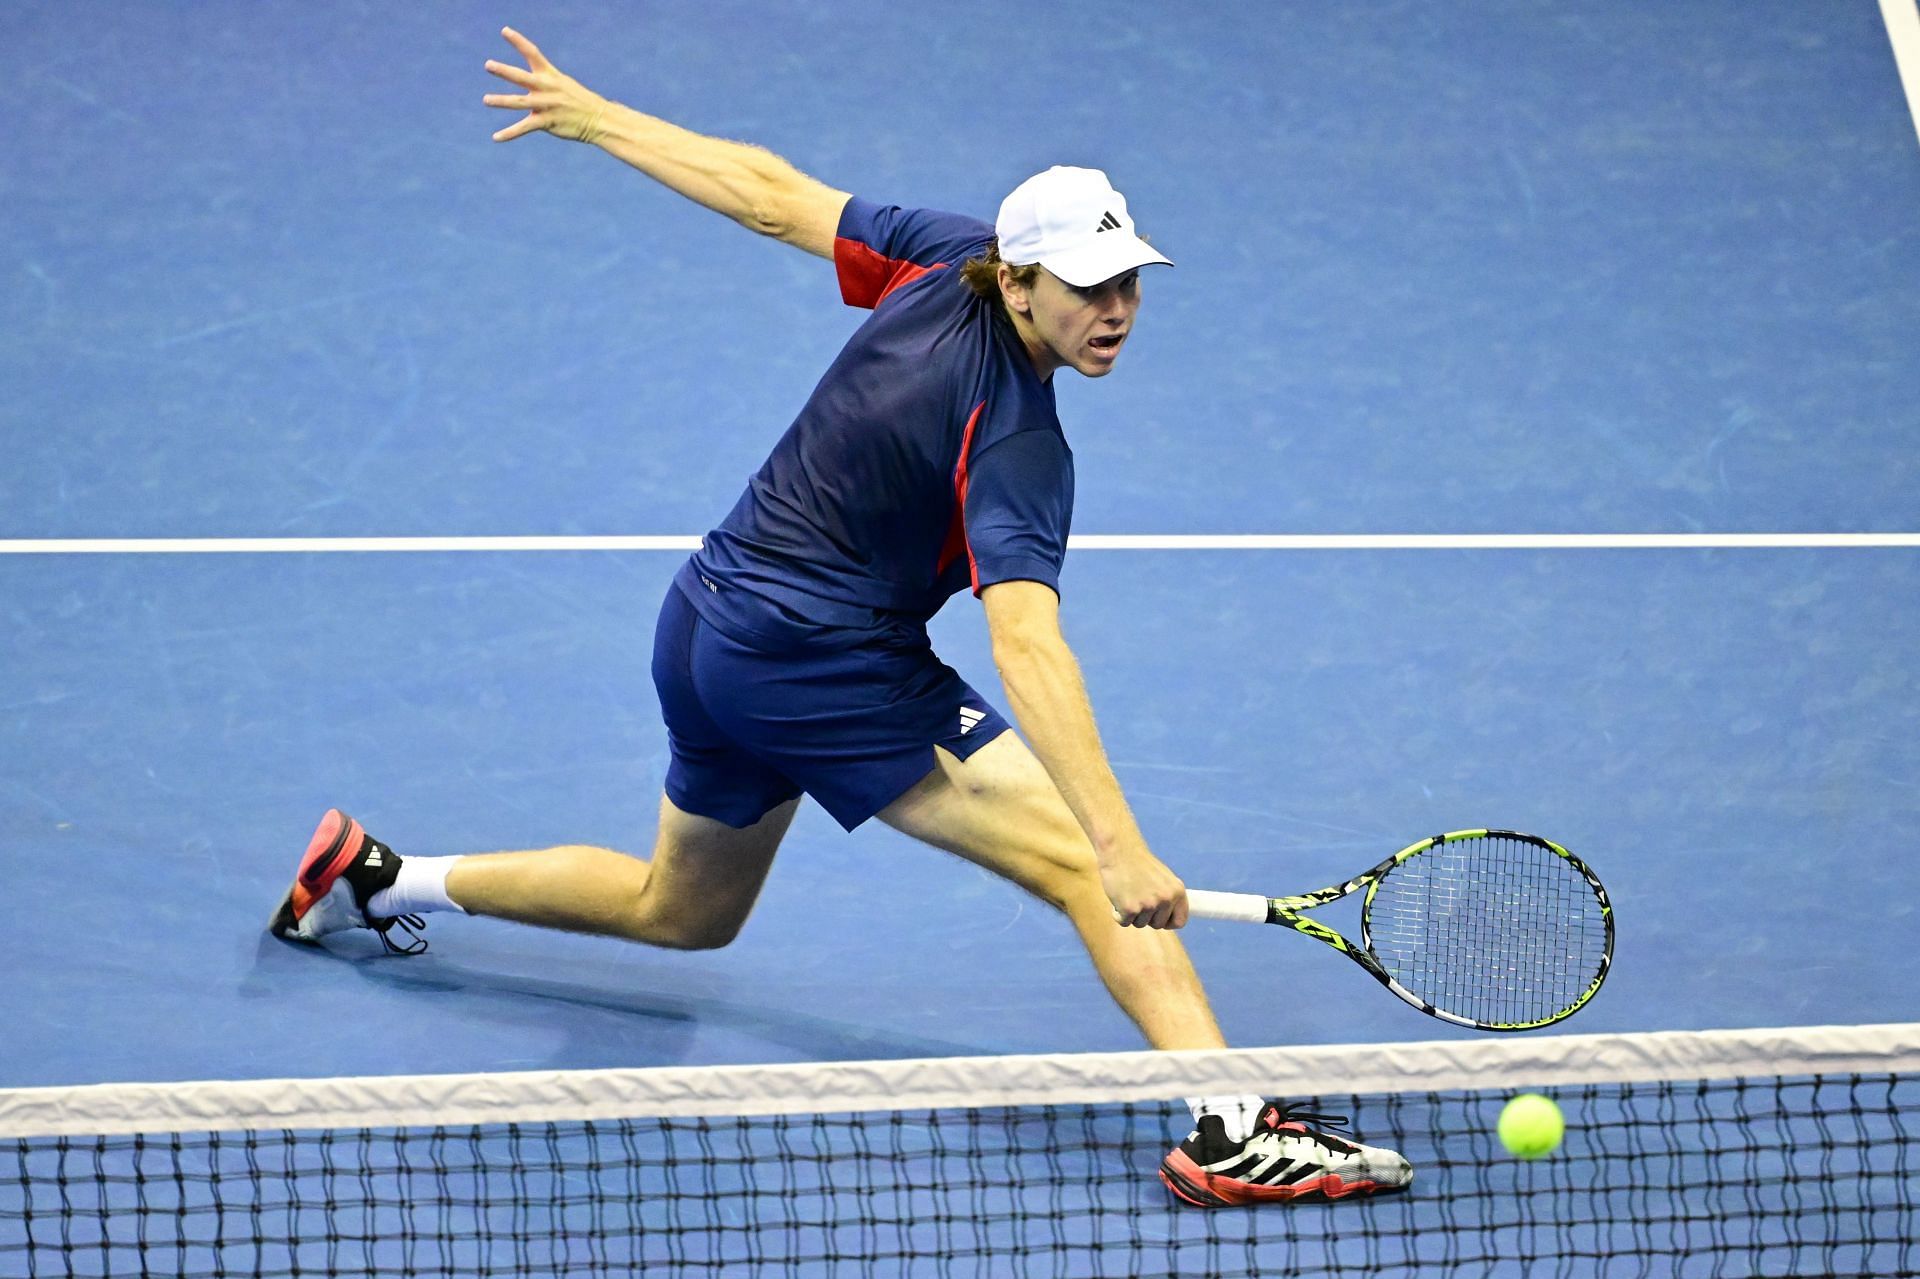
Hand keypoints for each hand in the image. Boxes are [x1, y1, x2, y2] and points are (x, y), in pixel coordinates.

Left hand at [483, 27, 610, 143]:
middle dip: (504, 71)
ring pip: (519, 102)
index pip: (533, 53)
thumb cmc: (579, 101)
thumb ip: (544, 81)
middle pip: (521, 77)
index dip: (518, 41)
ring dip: (501, 101)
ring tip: (486, 100)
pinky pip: (524, 127)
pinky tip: (496, 137)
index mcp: (550, 75)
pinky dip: (509, 133)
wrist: (599, 119)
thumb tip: (528, 80)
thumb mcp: (563, 84)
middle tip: (488, 65)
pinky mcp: (547, 122)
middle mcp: (547, 88)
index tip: (504, 31)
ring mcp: (546, 105)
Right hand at [1103, 848, 1188, 929]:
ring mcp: (1149, 905)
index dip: (1168, 923)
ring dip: (1132, 914)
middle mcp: (1166, 899)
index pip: (1180, 921)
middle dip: (1146, 916)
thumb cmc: (1139, 864)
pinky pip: (1124, 922)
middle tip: (1137, 897)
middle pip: (1157, 925)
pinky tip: (1117, 897)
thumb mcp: (1164, 878)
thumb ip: (1169, 897)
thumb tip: (1174, 920)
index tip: (1158, 918)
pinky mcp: (1130, 909)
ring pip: (1140, 924)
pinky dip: (1118, 914)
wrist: (1120, 850)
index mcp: (1178, 891)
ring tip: (1128, 893)